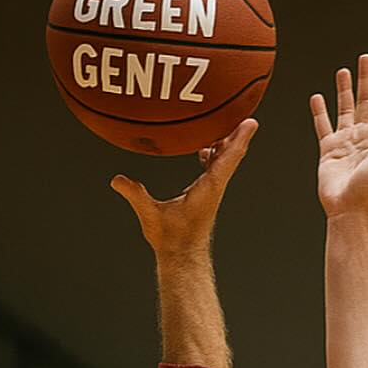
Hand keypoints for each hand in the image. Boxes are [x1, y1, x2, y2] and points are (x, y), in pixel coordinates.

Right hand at [111, 118, 257, 253]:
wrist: (183, 257)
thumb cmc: (172, 240)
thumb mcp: (151, 215)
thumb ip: (135, 195)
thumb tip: (116, 180)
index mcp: (208, 187)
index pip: (228, 157)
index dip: (239, 138)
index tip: (250, 121)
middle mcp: (214, 186)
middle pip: (231, 154)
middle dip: (236, 132)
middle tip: (240, 110)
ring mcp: (212, 190)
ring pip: (224, 160)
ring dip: (226, 142)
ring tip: (225, 122)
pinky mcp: (206, 194)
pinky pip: (215, 169)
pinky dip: (214, 154)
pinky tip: (205, 148)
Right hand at [311, 54, 367, 217]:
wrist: (349, 206)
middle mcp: (362, 135)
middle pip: (364, 100)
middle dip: (365, 79)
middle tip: (365, 58)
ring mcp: (345, 141)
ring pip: (345, 108)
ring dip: (344, 90)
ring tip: (343, 71)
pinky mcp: (328, 149)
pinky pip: (323, 125)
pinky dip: (320, 111)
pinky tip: (318, 98)